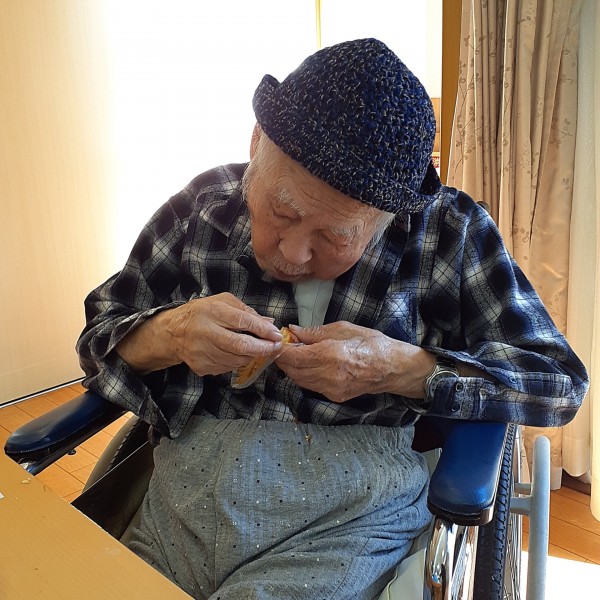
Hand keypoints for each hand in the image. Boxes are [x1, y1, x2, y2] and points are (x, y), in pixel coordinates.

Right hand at [117, 293, 282, 375]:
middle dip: (262, 348)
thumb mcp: (222, 302)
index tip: (276, 335)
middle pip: (239, 345)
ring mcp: (202, 352)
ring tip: (260, 350)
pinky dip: (238, 362)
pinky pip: (227, 367)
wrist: (173, 333)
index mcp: (212, 312)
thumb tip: (269, 322)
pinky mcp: (201, 366)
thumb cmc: (201, 313)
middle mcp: (205, 332)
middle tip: (277, 348)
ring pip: (236, 360)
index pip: (242, 321)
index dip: (262, 330)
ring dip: (252, 356)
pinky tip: (240, 355)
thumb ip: (246, 311)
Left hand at [275, 322, 434, 401]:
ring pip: (299, 380)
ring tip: (292, 354)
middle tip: (280, 346)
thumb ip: (314, 332)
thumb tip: (293, 331)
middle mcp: (328, 375)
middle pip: (292, 370)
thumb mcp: (342, 328)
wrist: (392, 368)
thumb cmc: (371, 343)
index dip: (280, 349)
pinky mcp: (334, 396)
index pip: (293, 356)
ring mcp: (331, 389)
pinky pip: (310, 386)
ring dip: (291, 368)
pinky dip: (303, 375)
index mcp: (330, 355)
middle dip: (283, 359)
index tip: (276, 341)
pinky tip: (306, 365)